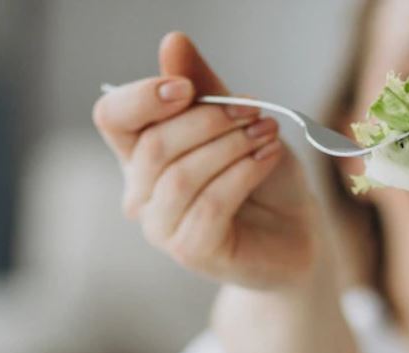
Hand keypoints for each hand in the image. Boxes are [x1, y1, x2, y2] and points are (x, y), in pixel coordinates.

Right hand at [91, 32, 320, 290]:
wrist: (296, 231)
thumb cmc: (262, 176)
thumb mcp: (238, 122)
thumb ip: (205, 88)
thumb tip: (172, 43)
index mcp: (141, 153)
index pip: (112, 117)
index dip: (142, 97)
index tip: (187, 88)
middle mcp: (141, 192)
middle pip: (153, 145)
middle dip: (207, 120)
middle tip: (253, 110)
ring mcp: (161, 228)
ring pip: (181, 177)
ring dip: (231, 147)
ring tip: (267, 134)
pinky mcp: (191, 252)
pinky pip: (210, 205)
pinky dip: (244, 174)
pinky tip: (268, 158)